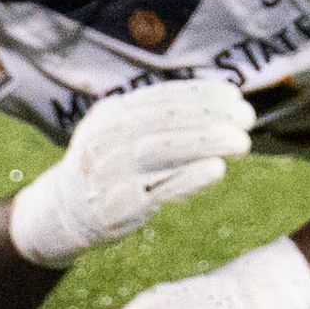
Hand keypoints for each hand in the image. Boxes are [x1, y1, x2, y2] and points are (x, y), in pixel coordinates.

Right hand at [2, 76, 255, 268]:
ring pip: (162, 150)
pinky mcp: (116, 206)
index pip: (162, 97)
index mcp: (111, 114)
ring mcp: (109, 172)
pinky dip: (189, 177)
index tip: (235, 95)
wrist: (63, 214)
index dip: (201, 94)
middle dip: (210, 117)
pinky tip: (217, 170)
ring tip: (241, 142)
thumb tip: (221, 105)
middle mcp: (106, 138)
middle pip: (164, 120)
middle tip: (247, 117)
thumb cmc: (110, 168)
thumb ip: (161, 121)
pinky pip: (157, 189)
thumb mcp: (122, 134)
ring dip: (206, 143)